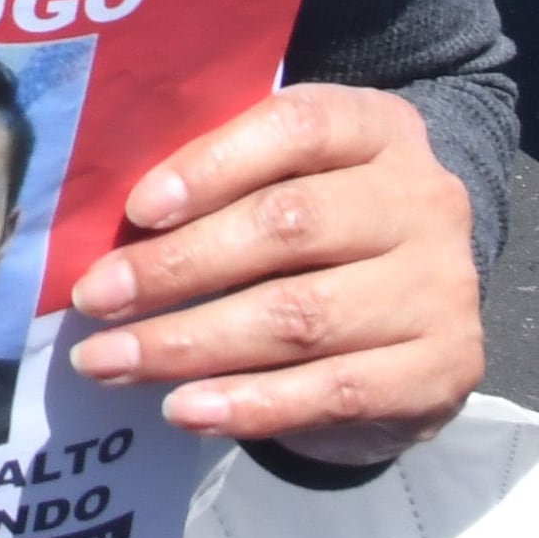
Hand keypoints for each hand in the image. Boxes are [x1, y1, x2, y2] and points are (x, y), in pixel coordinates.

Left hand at [62, 82, 481, 466]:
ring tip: (110, 360)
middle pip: (289, 226)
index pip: (295, 129)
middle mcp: (424, 199)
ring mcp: (443, 287)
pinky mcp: (444, 369)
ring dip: (191, 344)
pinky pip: (335, 390)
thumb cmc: (319, 225)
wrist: (418, 304)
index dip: (212, 166)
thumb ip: (220, 179)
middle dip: (176, 267)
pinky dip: (250, 404)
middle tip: (94, 298)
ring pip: (302, 317)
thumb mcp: (284, 177)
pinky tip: (183, 409)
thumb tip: (106, 224)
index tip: (137, 210)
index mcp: (377, 127)